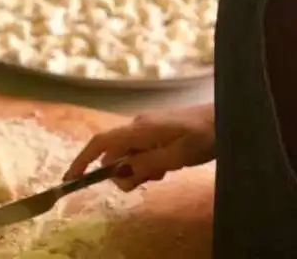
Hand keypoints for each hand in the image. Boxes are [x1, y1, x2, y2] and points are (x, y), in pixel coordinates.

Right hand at [65, 104, 214, 191]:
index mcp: (140, 128)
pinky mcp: (156, 130)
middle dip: (124, 172)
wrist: (226, 116)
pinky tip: (170, 164)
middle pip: (114, 154)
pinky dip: (148, 163)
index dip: (82, 160)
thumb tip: (120, 173)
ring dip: (140, 169)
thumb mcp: (177, 157)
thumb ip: (147, 165)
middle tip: (152, 177)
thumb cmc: (204, 135)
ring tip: (166, 169)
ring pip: (129, 155)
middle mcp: (138, 125)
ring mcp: (147, 126)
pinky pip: (141, 151)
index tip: (71, 179)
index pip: (101, 143)